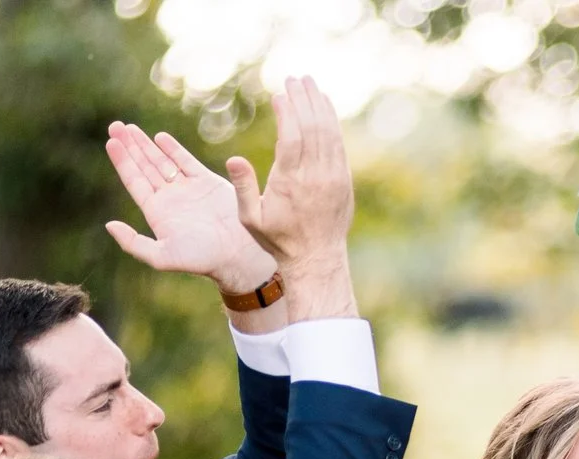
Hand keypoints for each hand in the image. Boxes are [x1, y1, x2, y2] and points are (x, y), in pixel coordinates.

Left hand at [103, 122, 277, 294]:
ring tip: (129, 128)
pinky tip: (159, 137)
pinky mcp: (208, 183)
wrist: (239, 254)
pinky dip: (173, 149)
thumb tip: (109, 225)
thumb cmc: (202, 259)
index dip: (122, 161)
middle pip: (144, 166)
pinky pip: (186, 161)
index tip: (111, 142)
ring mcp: (188, 188)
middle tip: (114, 126)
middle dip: (129, 147)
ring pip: (162, 160)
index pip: (134, 181)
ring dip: (146, 144)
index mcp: (157, 212)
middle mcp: (170, 198)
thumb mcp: (162, 257)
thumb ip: (134, 244)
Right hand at [229, 77, 357, 318]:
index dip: (287, 114)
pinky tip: (325, 107)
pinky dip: (332, 123)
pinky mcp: (345, 181)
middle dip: (304, 101)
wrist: (317, 260)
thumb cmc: (278, 240)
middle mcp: (316, 177)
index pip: (292, 138)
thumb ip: (243, 188)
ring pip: (329, 134)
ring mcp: (334, 178)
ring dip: (319, 106)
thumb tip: (233, 158)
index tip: (279, 94)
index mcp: (291, 183)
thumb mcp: (251, 220)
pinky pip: (339, 145)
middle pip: (313, 129)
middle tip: (294, 79)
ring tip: (310, 84)